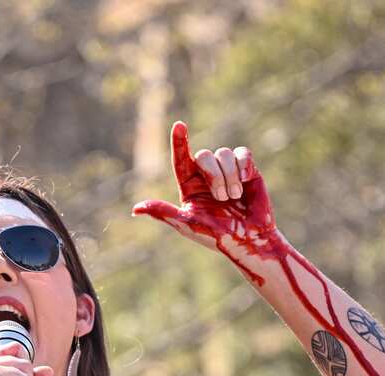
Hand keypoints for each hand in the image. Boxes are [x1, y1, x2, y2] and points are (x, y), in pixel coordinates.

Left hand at [132, 121, 286, 267]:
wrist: (249, 240)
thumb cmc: (216, 236)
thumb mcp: (187, 224)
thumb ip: (164, 213)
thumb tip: (136, 209)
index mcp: (189, 185)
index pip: (181, 159)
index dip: (179, 141)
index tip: (179, 125)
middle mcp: (206, 175)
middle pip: (204, 155)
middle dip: (214, 175)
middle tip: (222, 198)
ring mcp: (226, 170)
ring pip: (224, 154)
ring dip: (229, 176)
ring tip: (234, 197)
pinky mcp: (246, 170)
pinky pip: (243, 154)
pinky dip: (243, 166)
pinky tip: (245, 182)